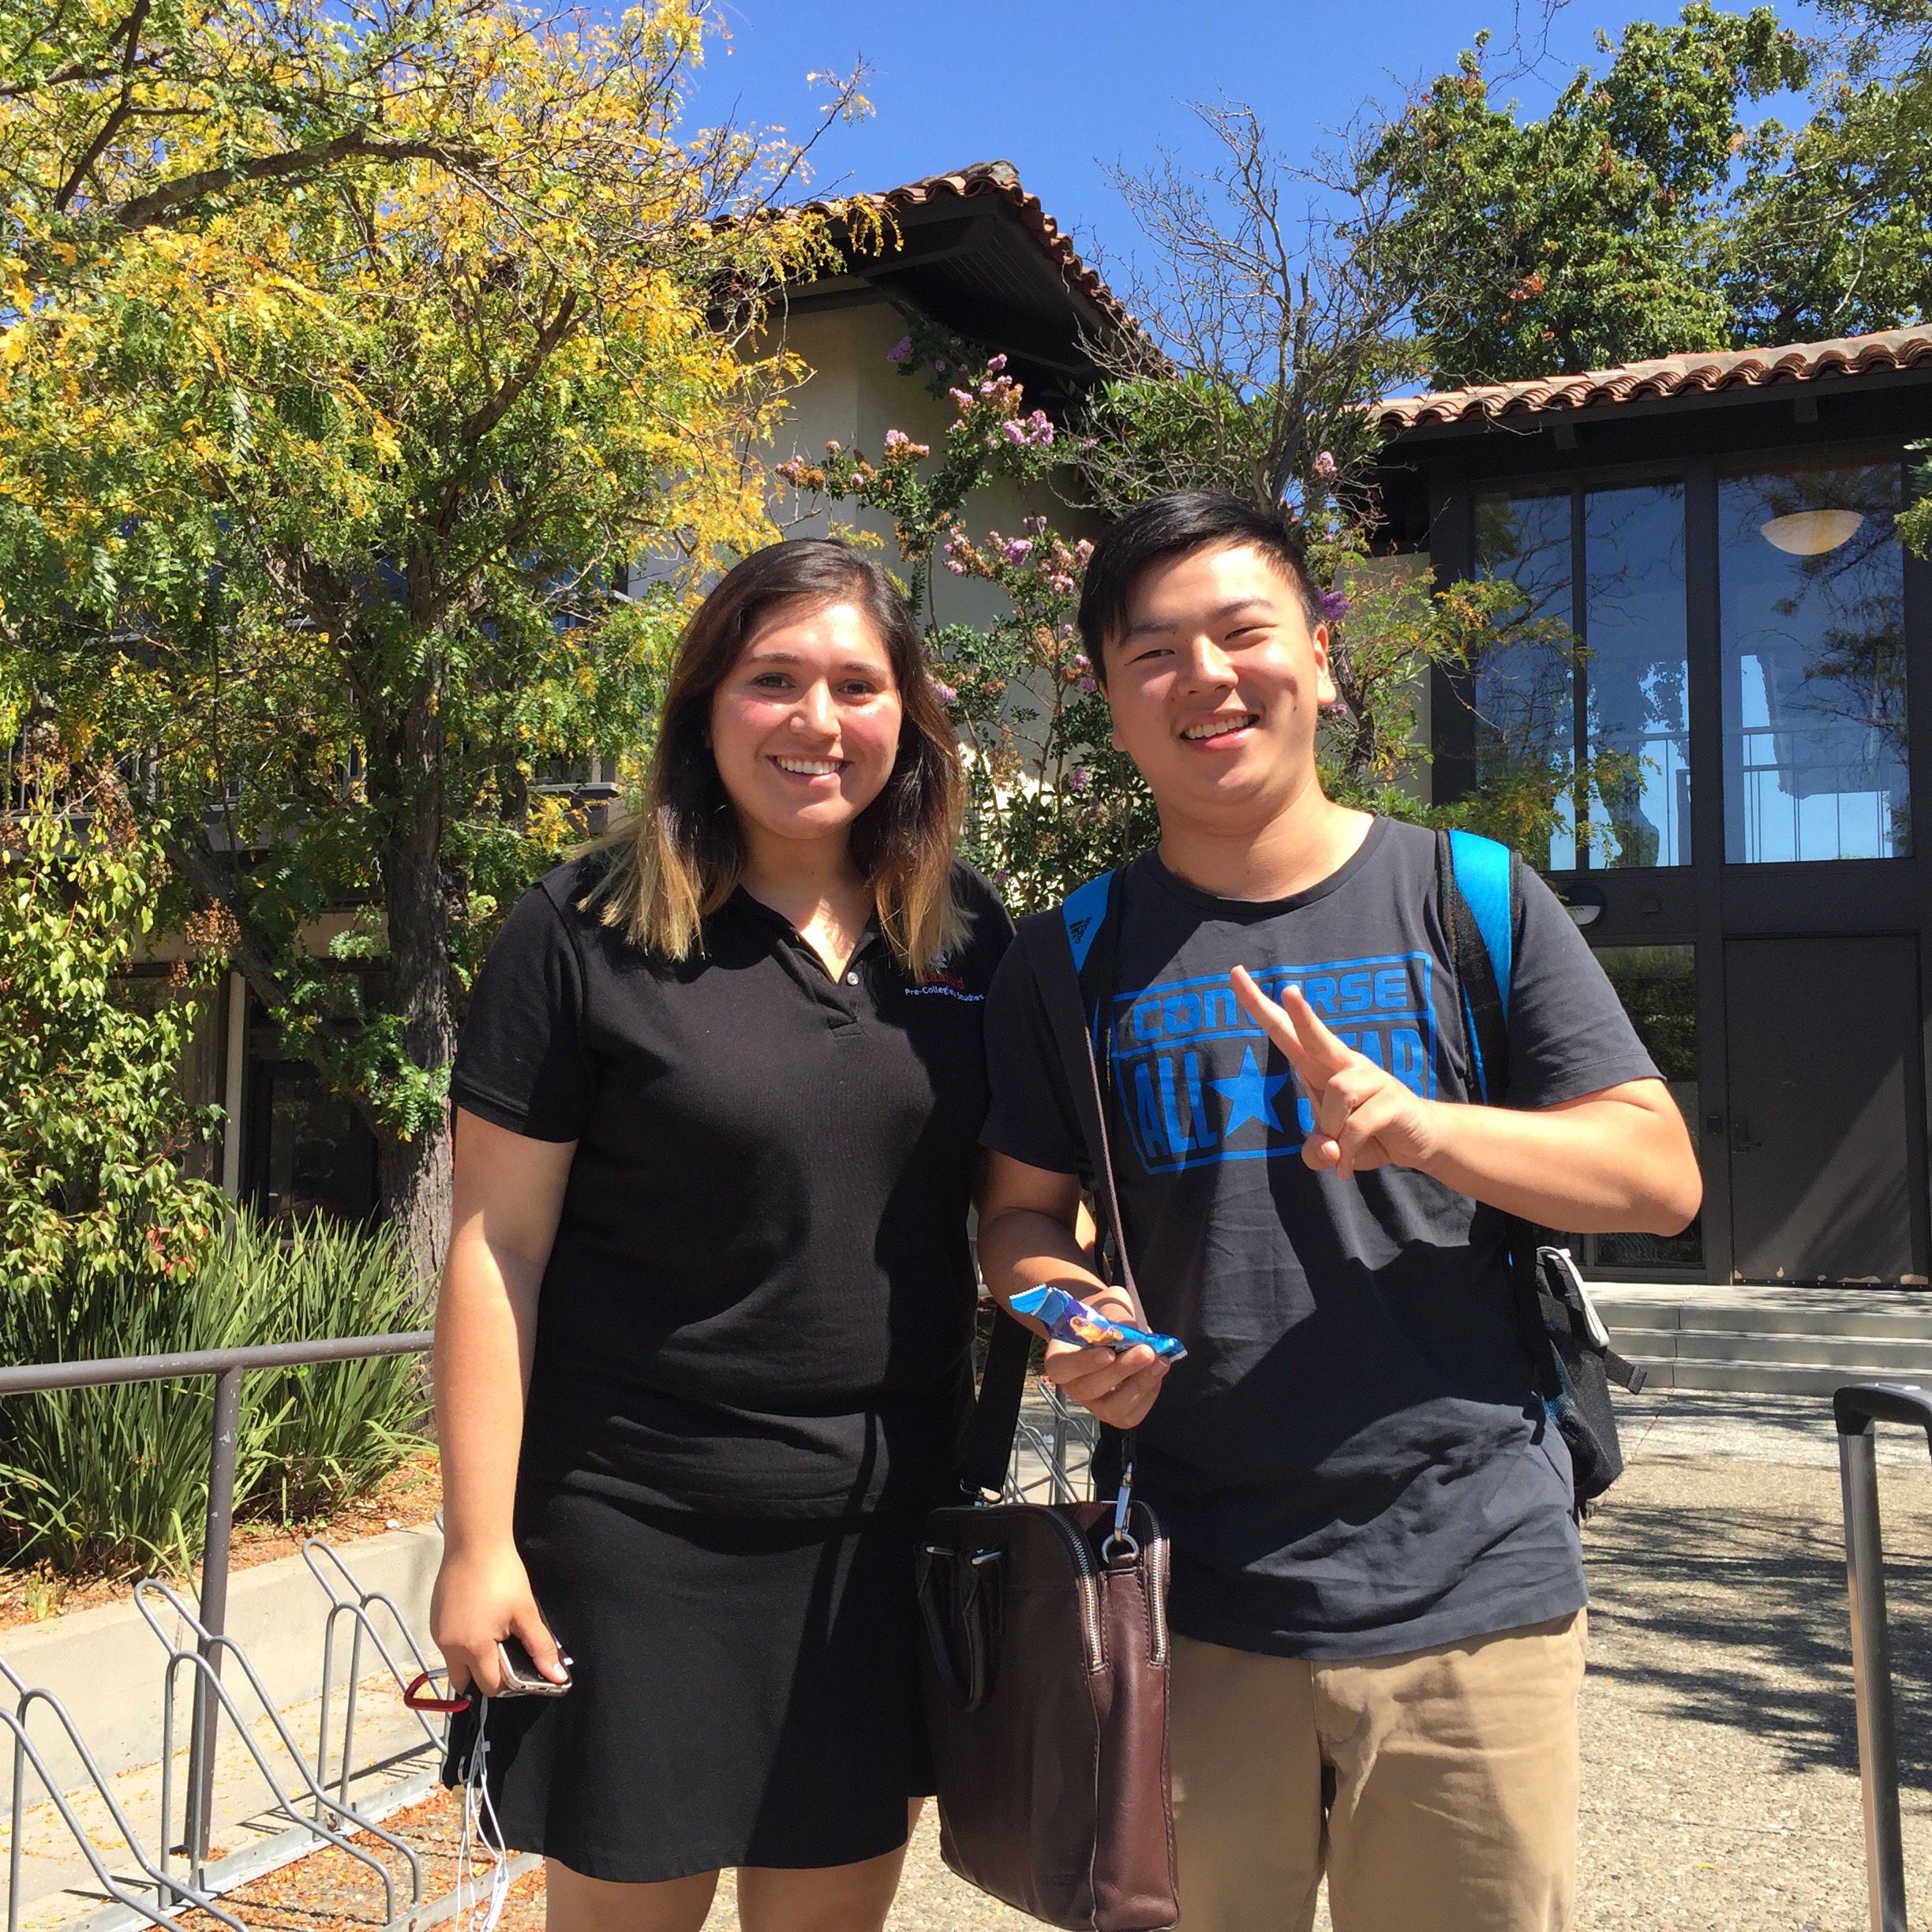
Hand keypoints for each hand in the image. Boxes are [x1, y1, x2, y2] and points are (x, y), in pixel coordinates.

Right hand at [429, 1541, 567, 1695]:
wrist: (475, 1542)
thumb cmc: (502, 1575)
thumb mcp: (526, 1612)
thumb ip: (540, 1647)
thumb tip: (557, 1677)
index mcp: (473, 1648)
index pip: (489, 1686)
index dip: (508, 1682)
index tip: (520, 1667)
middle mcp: (449, 1646)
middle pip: (465, 1681)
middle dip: (485, 1675)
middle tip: (505, 1653)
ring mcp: (438, 1632)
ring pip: (455, 1663)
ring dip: (472, 1660)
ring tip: (494, 1634)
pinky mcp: (434, 1619)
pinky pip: (448, 1644)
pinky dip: (463, 1643)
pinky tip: (479, 1621)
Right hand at [1039, 1295, 1169, 1427]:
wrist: (1112, 1327)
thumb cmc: (1104, 1314)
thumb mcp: (1107, 1303)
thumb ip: (1115, 1315)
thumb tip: (1129, 1330)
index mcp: (1060, 1356)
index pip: (1062, 1368)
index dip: (1083, 1364)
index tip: (1108, 1352)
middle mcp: (1074, 1385)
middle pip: (1091, 1389)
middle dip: (1122, 1371)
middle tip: (1146, 1351)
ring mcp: (1095, 1403)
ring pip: (1113, 1409)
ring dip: (1140, 1386)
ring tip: (1160, 1362)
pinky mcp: (1117, 1413)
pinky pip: (1132, 1414)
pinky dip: (1149, 1394)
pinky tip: (1158, 1371)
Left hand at [1230, 965, 1442, 1179]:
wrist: (1417, 1140)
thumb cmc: (1364, 1134)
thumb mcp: (1330, 1149)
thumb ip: (1316, 1151)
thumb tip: (1328, 1151)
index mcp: (1319, 1066)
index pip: (1285, 1031)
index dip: (1259, 1005)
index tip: (1236, 974)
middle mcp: (1344, 1063)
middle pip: (1317, 1036)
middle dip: (1302, 1015)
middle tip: (1289, 990)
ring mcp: (1371, 1077)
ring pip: (1337, 1094)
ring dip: (1332, 1129)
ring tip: (1339, 1149)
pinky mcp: (1393, 1097)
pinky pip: (1357, 1124)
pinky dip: (1347, 1151)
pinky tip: (1347, 1166)